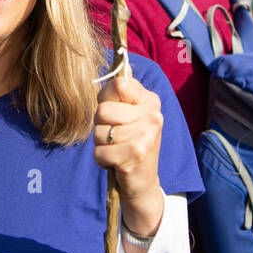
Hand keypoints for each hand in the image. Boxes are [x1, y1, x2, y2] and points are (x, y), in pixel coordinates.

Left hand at [94, 73, 163, 247]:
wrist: (143, 183)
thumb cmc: (130, 143)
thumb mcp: (128, 115)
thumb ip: (119, 93)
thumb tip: (119, 69)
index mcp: (151, 101)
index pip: (117, 84)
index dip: (107, 99)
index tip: (116, 112)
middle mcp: (153, 115)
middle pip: (103, 110)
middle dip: (101, 126)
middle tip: (115, 137)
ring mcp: (146, 135)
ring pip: (99, 132)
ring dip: (101, 145)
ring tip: (117, 150)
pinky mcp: (135, 155)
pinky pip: (99, 151)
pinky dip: (102, 159)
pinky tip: (116, 163)